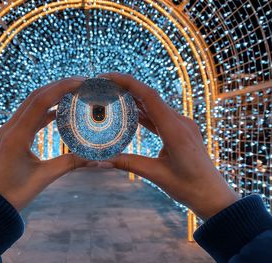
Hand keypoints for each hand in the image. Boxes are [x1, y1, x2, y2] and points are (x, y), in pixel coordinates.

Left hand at [0, 77, 90, 210]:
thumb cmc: (15, 193)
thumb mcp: (45, 177)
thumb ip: (72, 163)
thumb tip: (99, 159)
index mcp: (17, 135)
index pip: (40, 101)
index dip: (61, 88)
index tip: (81, 82)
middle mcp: (10, 128)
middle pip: (35, 96)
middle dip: (58, 86)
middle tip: (81, 83)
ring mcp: (8, 130)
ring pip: (31, 104)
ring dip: (51, 95)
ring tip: (73, 92)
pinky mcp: (10, 136)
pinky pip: (29, 116)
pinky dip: (44, 110)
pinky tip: (58, 111)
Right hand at [98, 72, 238, 219]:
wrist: (212, 195)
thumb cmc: (189, 187)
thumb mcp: (156, 175)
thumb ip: (128, 164)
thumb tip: (99, 161)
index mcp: (176, 131)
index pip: (149, 97)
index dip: (128, 83)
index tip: (108, 77)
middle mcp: (181, 123)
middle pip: (150, 97)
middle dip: (126, 88)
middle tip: (104, 86)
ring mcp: (183, 125)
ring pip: (155, 106)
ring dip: (134, 99)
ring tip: (112, 96)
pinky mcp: (181, 131)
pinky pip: (160, 116)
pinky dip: (144, 113)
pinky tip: (131, 112)